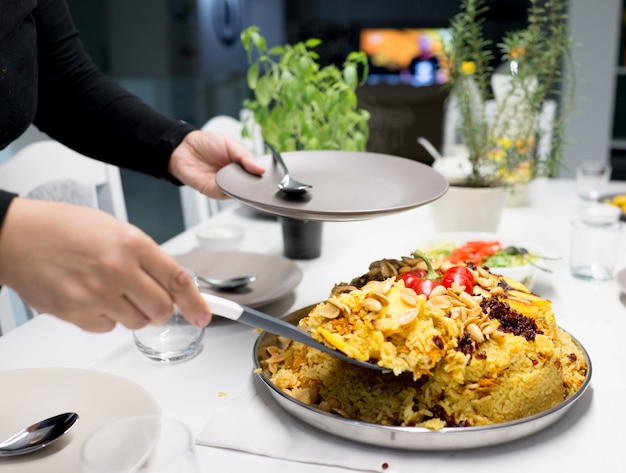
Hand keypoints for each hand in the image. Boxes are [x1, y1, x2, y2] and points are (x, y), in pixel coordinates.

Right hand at [0, 199, 210, 331]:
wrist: (16, 236)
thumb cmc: (63, 228)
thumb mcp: (114, 229)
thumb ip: (144, 256)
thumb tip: (169, 282)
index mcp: (131, 243)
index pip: (177, 278)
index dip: (196, 301)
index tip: (204, 314)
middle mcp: (117, 269)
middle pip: (161, 309)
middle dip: (161, 309)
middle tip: (151, 300)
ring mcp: (97, 294)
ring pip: (137, 322)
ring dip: (133, 313)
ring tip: (112, 291)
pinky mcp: (77, 313)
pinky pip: (108, 328)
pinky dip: (106, 318)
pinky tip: (91, 296)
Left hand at [168, 130, 264, 198]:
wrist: (182, 148)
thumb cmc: (205, 143)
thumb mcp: (230, 143)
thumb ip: (245, 156)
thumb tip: (260, 169)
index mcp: (242, 164)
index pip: (257, 173)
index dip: (263, 175)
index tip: (267, 173)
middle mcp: (235, 177)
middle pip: (251, 186)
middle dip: (255, 184)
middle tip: (258, 178)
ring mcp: (226, 186)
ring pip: (240, 193)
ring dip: (243, 188)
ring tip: (242, 178)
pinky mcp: (215, 192)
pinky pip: (226, 195)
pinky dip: (230, 191)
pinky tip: (230, 183)